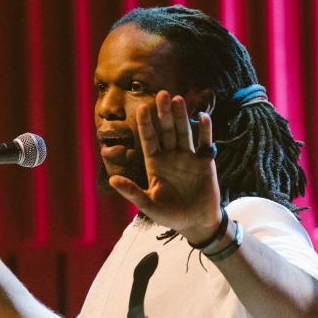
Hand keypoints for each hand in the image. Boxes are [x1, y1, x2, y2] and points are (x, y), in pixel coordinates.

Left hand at [108, 91, 221, 244]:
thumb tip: (112, 179)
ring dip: (181, 116)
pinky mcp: (205, 162)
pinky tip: (203, 116)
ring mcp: (188, 157)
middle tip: (161, 94)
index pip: (149, 139)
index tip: (141, 107)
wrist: (197, 223)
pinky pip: (205, 143)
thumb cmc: (170, 215)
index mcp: (155, 163)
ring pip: (183, 132)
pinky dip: (205, 130)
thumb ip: (132, 192)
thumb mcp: (148, 205)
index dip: (145, 124)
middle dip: (163, 113)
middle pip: (166, 131)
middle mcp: (170, 156)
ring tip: (178, 99)